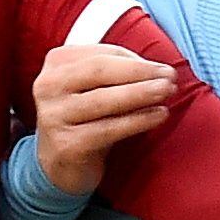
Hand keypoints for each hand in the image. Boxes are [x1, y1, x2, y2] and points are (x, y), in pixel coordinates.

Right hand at [31, 40, 174, 195]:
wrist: (60, 165)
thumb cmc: (86, 120)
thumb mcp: (94, 89)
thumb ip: (118, 74)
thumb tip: (159, 69)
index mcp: (56, 63)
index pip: (101, 54)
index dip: (135, 60)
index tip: (163, 68)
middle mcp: (48, 86)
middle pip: (100, 71)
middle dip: (140, 72)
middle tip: (170, 76)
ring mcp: (53, 116)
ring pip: (104, 99)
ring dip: (141, 93)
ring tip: (168, 92)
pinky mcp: (66, 145)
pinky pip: (108, 129)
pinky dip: (137, 121)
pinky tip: (158, 115)